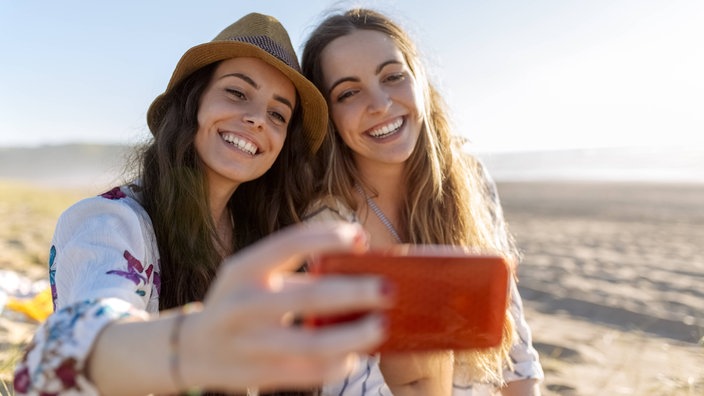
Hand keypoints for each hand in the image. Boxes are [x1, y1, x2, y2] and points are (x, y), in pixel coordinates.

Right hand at [181, 221, 390, 391]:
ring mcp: (251, 344)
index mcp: (243, 270)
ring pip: (312, 344)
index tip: (360, 239)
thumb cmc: (237, 300)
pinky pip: (308, 373)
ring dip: (353, 337)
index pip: (290, 244)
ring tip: (381, 327)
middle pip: (309, 297)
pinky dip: (337, 365)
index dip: (328, 237)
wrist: (192, 349)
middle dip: (355, 293)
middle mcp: (243, 305)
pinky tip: (354, 357)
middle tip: (388, 289)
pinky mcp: (260, 375)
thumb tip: (357, 247)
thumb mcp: (249, 273)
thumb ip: (291, 264)